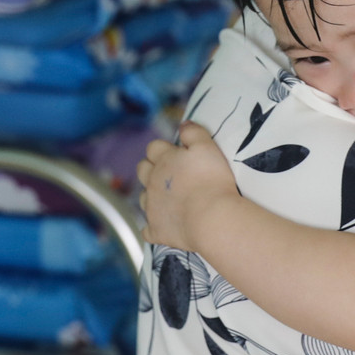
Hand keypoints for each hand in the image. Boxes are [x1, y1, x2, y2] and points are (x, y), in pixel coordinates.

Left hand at [136, 123, 240, 249]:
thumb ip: (194, 132)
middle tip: (171, 173)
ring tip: (171, 198)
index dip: (163, 148)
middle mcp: (152, 182)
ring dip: (152, 195)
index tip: (177, 153)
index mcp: (164, 160)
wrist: (211, 218)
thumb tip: (183, 124)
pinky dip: (155, 225)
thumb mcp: (208, 147)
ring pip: (143, 197)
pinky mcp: (156, 230)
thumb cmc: (212, 180)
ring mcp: (151, 207)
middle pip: (142, 169)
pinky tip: (165, 225)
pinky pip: (148, 229)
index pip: (154, 147)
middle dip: (151, 168)